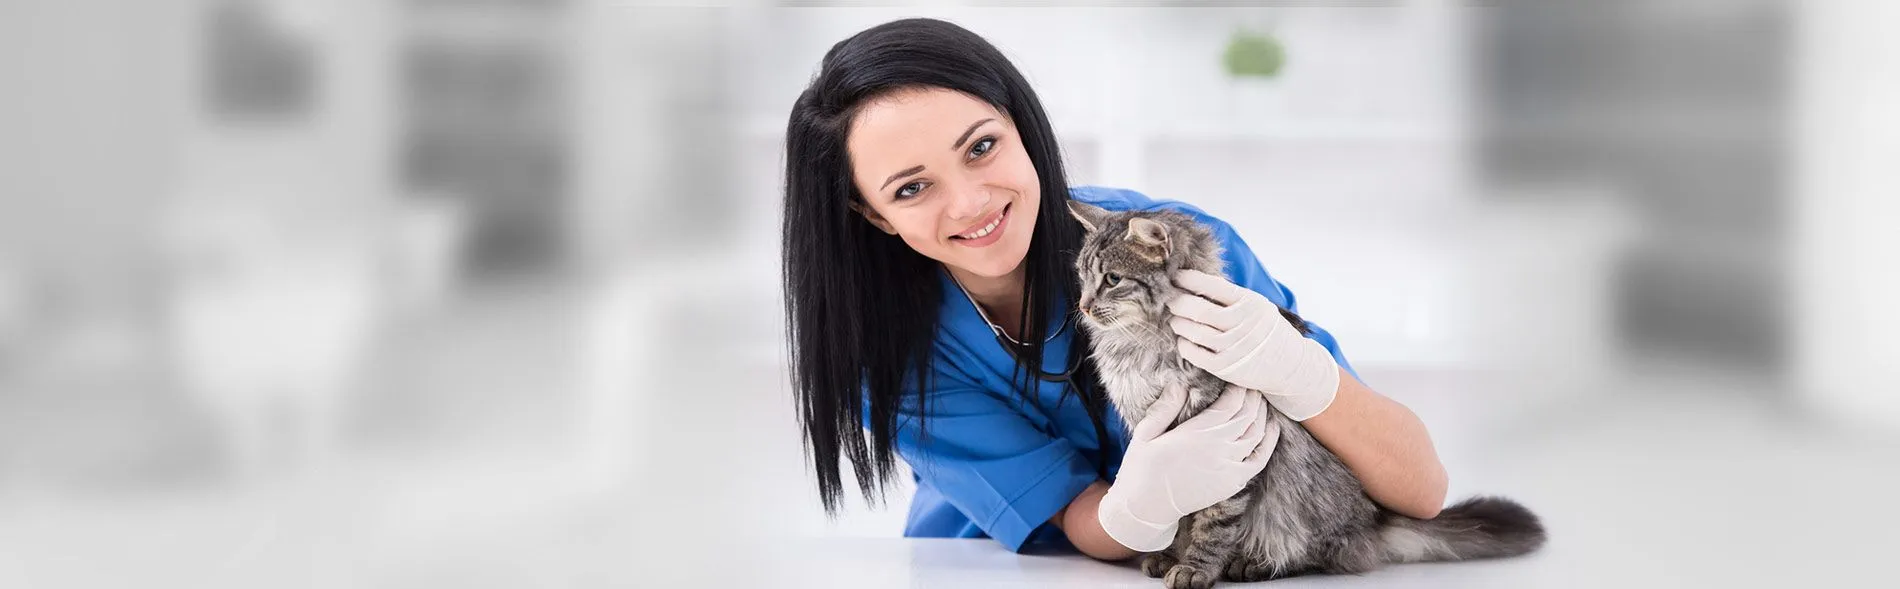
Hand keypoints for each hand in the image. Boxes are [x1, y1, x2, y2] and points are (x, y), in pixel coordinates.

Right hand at [1096, 383, 1280, 551]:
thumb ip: (1165, 408)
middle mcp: (1218, 449)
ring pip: (1257, 434)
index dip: (1239, 387)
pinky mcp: (1233, 482)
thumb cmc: (1141, 468)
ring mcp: (1228, 467)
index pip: (1231, 403)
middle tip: (1252, 383)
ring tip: (1260, 400)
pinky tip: (1272, 427)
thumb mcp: (1145, 434)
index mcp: (1196, 434)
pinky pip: (1260, 459)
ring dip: (1262, 414)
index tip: (1238, 376)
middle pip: (1248, 415)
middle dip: (1253, 397)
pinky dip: (1270, 441)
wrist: (1147, 508)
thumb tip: (1181, 384)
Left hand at [1166, 269, 1340, 421]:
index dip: (1189, 279)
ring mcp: (1234, 348)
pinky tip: (1183, 339)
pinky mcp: (1226, 368)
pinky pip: (1195, 355)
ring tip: (1175, 319)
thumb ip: (1230, 295)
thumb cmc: (1265, 330)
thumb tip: (1193, 280)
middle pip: (1199, 310)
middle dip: (1177, 302)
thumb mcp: (1257, 305)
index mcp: (1250, 303)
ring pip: (1195, 332)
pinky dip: (1184, 345)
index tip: (1175, 276)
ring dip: (1178, 323)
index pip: (1213, 286)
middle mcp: (1243, 324)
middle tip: (1168, 299)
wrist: (1290, 365)